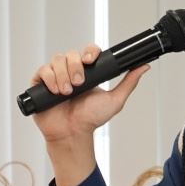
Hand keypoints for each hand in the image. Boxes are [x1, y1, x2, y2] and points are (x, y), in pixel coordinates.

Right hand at [26, 45, 149, 185]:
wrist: (73, 134)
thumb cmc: (91, 119)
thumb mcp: (114, 100)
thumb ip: (128, 82)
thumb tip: (144, 66)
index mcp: (87, 72)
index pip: (87, 52)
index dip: (88, 52)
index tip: (90, 61)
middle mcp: (70, 71)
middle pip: (70, 54)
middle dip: (75, 67)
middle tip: (79, 84)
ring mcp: (55, 77)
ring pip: (56, 61)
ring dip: (62, 75)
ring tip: (67, 92)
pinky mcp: (40, 85)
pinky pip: (42, 71)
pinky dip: (49, 79)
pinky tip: (56, 91)